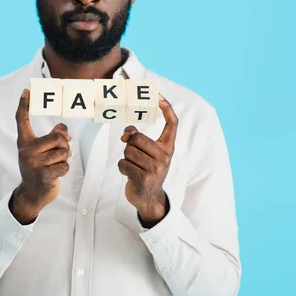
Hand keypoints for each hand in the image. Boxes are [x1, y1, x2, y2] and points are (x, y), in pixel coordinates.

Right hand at [11, 89, 71, 223]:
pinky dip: (64, 170)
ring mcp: (34, 164)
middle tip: (58, 154)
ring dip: (65, 159)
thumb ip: (53, 135)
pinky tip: (54, 175)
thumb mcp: (42, 150)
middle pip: (58, 138)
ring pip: (64, 152)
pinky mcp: (43, 176)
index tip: (27, 91)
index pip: (22, 120)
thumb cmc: (40, 167)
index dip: (24, 105)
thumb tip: (64, 129)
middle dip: (65, 146)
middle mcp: (26, 150)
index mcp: (24, 142)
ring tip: (54, 165)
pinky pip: (64, 166)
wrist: (32, 193)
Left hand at [118, 94, 177, 225]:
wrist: (149, 198)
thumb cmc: (146, 171)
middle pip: (136, 138)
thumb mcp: (147, 154)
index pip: (172, 124)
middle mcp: (164, 157)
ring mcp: (155, 168)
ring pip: (127, 151)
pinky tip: (130, 175)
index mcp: (167, 148)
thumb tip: (127, 132)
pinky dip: (122, 168)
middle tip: (135, 158)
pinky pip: (123, 163)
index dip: (167, 108)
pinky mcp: (143, 178)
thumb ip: (138, 139)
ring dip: (126, 159)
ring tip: (134, 168)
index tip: (159, 96)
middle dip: (129, 146)